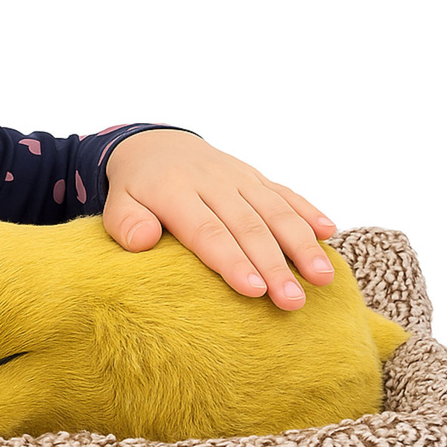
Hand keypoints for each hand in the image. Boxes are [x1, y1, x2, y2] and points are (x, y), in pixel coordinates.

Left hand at [103, 129, 337, 310]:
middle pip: (248, 226)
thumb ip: (124, 222)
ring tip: (322, 278)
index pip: (206, 230)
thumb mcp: (118, 202)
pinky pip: (285, 192)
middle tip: (292, 301)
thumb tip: (142, 242)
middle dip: (273, 265)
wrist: (156, 145)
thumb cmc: (137, 188)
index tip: (253, 290)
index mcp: (175, 191)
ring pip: (275, 210)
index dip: (231, 260)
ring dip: (301, 244)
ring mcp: (238, 177)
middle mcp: (212, 181)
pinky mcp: (255, 176)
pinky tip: (328, 233)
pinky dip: (308, 210)